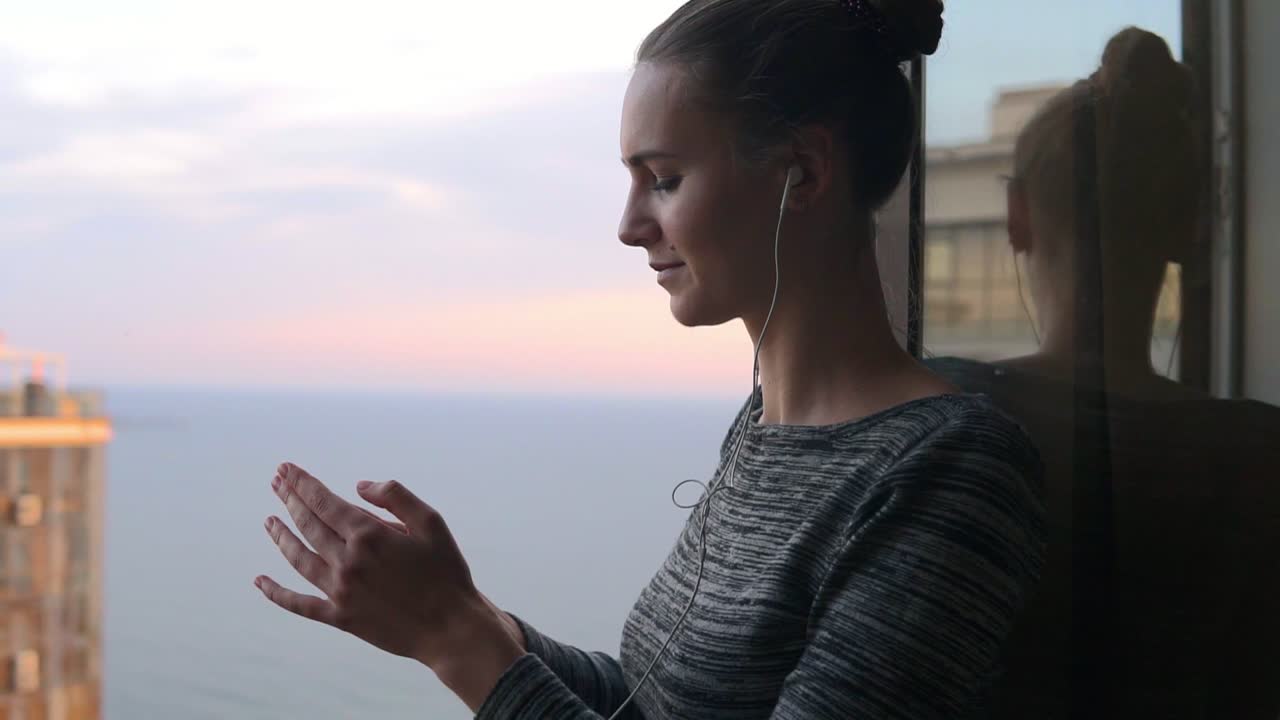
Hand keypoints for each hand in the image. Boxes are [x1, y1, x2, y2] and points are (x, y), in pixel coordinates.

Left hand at [255, 462, 521, 688]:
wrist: (450, 627)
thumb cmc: (445, 571)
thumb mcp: (432, 522)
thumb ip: (395, 496)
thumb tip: (359, 486)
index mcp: (369, 535)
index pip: (324, 502)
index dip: (303, 484)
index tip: (286, 469)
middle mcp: (348, 561)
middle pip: (308, 524)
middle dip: (289, 500)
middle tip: (276, 482)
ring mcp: (340, 592)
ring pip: (298, 558)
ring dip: (281, 537)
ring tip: (269, 520)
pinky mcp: (340, 618)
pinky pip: (300, 604)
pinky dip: (277, 593)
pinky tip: (260, 581)